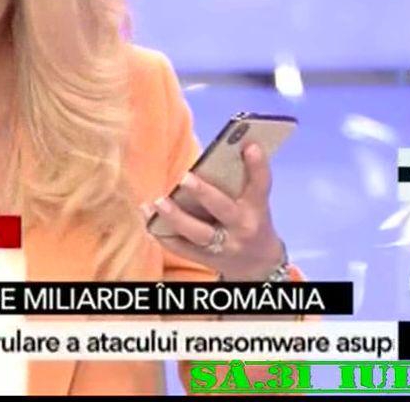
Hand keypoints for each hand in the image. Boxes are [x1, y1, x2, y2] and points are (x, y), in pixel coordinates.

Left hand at [143, 143, 285, 280]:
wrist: (258, 263)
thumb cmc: (250, 220)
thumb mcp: (253, 202)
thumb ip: (239, 182)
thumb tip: (211, 156)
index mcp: (257, 208)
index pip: (260, 185)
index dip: (257, 165)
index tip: (250, 145)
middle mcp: (242, 227)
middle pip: (223, 209)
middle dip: (204, 193)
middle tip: (184, 177)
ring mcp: (223, 246)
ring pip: (198, 232)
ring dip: (175, 217)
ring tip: (157, 201)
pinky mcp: (206, 258)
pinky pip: (181, 248)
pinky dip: (163, 233)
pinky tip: (148, 217)